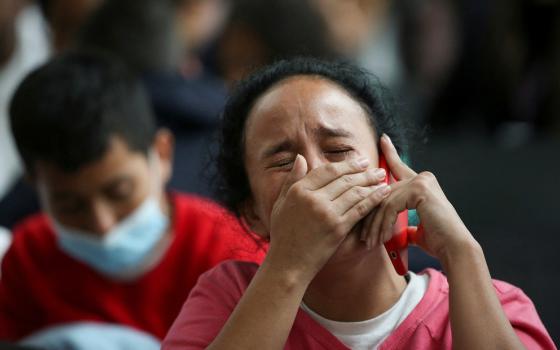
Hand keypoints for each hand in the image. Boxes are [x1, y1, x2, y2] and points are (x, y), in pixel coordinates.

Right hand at [267, 155, 390, 282]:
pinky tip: (383, 193)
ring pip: (354, 192)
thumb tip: (301, 158)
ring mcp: (326, 213)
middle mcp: (313, 198)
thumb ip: (291, 179)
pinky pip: (360, 209)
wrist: (288, 264)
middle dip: (363, 171)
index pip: (327, 170)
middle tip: (376, 168)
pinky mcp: (338, 227)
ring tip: (382, 178)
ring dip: (371, 183)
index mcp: (299, 190)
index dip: (346, 164)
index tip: (359, 161)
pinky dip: (373, 199)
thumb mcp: (281, 203)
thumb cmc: (283, 234)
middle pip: (344, 179)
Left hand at [363, 134, 475, 260]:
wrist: (454, 248)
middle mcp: (422, 178)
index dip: (390, 153)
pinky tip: (382, 238)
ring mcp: (421, 181)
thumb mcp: (417, 227)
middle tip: (363, 235)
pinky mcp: (419, 189)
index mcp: (422, 183)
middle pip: (384, 192)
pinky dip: (383, 224)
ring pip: (384, 201)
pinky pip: (390, 206)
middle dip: (371, 215)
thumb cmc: (439, 241)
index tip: (383, 139)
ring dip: (375, 225)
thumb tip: (400, 228)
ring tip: (370, 242)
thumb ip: (406, 222)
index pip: (399, 167)